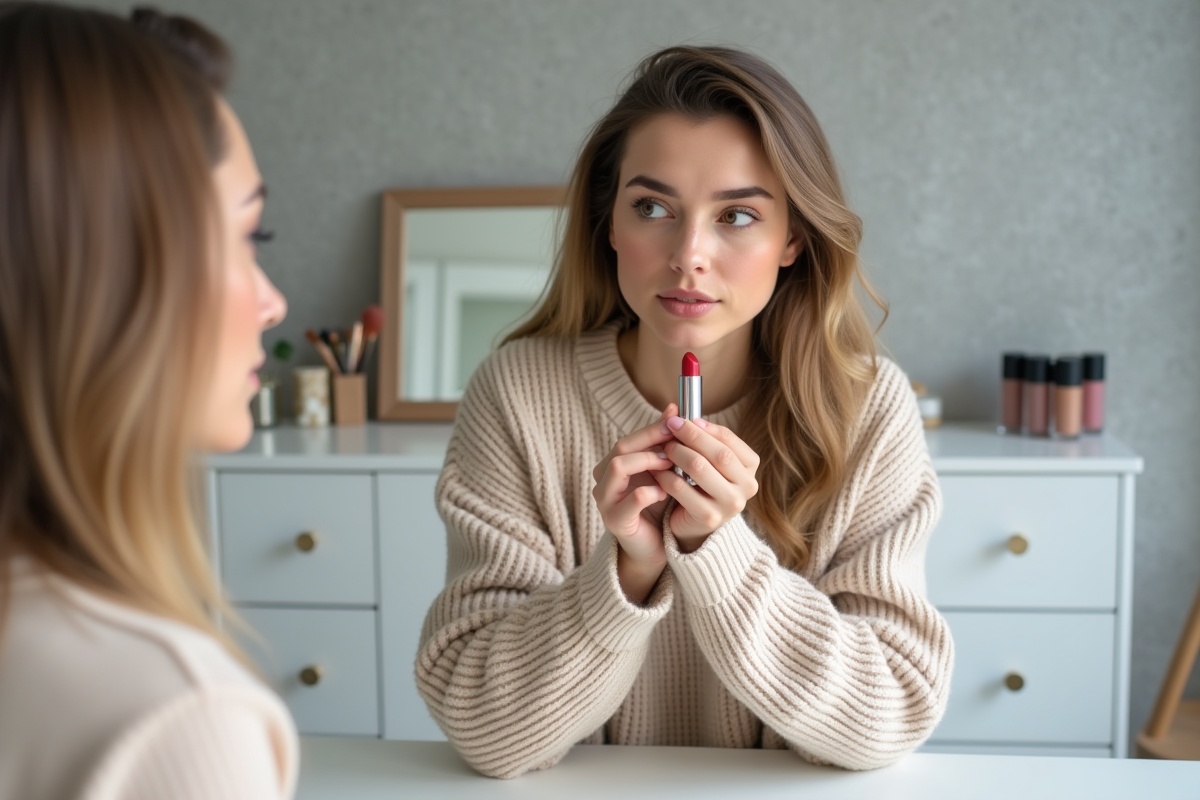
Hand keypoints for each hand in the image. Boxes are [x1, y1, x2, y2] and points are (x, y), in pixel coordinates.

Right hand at [592, 404, 677, 601]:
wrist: (653, 547)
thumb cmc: (657, 507)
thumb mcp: (661, 472)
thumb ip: (663, 444)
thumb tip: (675, 409)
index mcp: (611, 466)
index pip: (629, 439)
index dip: (653, 428)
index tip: (677, 421)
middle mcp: (603, 480)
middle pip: (621, 448)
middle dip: (651, 441)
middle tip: (677, 441)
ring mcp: (606, 501)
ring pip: (619, 467)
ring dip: (649, 462)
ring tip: (671, 466)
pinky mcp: (615, 520)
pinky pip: (632, 499)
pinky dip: (651, 491)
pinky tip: (666, 493)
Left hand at [653, 416, 760, 552]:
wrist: (693, 525)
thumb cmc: (700, 485)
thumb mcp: (706, 459)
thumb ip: (699, 437)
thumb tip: (676, 411)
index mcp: (750, 467)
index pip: (729, 441)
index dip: (706, 427)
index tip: (686, 418)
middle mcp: (747, 486)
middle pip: (718, 453)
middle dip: (691, 436)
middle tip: (671, 427)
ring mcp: (731, 504)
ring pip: (699, 468)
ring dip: (677, 453)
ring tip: (663, 447)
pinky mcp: (709, 517)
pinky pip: (681, 488)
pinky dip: (665, 475)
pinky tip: (656, 470)